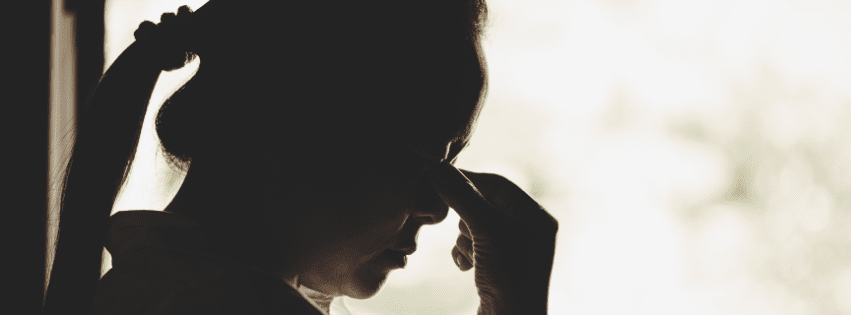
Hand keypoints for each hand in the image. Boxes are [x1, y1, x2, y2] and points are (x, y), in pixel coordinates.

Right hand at [428, 163, 557, 314]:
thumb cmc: (509, 279)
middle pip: (484, 204)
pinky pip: (474, 245)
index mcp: (536, 217)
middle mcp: (528, 230)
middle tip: (456, 226)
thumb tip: (438, 169)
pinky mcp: (497, 266)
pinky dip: (464, 252)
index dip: (467, 181)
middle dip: (465, 216)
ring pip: (475, 225)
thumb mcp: (487, 232)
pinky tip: (466, 266)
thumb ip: (464, 198)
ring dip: (465, 238)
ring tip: (470, 255)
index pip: (497, 184)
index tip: (437, 180)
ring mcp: (512, 249)